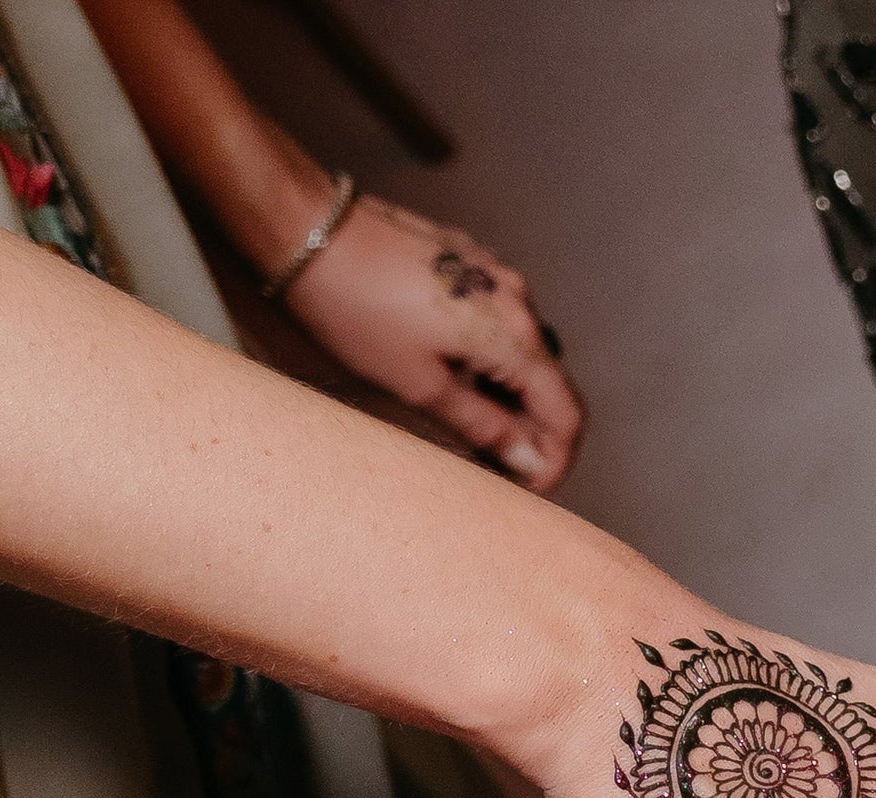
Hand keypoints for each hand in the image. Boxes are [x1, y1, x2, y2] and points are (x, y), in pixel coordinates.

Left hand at [279, 191, 584, 490]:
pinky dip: (489, 361)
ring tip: (465, 429)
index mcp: (514, 335)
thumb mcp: (418, 385)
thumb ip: (484, 427)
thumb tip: (529, 461)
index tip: (527, 490)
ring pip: (523, 353)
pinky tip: (451, 377)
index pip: (566, 415)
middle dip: (530, 434)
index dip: (555, 463)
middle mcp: (518, 299)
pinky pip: (498, 322)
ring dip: (507, 398)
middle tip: (489, 468)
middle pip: (550, 384)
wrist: (308, 228)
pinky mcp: (467, 263)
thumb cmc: (353, 308)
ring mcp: (494, 275)